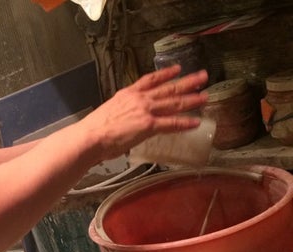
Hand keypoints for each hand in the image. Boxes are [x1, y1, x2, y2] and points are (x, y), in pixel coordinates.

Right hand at [82, 65, 208, 158]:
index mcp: (127, 94)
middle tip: (202, 76)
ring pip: (174, 103)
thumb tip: (124, 121)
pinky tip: (196, 122)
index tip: (177, 69)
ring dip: (192, 99)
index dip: (165, 73)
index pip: (150, 80)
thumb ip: (120, 113)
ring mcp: (145, 111)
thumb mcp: (108, 113)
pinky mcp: (149, 125)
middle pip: (168, 88)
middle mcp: (139, 99)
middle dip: (187, 82)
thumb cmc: (94, 130)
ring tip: (205, 96)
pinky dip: (184, 123)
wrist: (91, 137)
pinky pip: (171, 123)